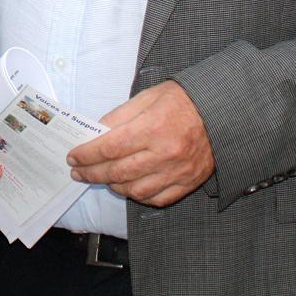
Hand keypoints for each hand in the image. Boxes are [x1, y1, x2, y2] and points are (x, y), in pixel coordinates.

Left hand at [67, 80, 213, 207]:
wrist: (221, 112)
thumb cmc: (183, 100)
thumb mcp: (147, 97)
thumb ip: (119, 116)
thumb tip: (96, 133)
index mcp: (152, 128)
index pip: (109, 148)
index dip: (87, 155)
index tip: (73, 157)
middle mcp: (164, 154)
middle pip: (117, 172)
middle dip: (92, 173)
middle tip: (78, 173)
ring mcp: (177, 172)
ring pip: (134, 190)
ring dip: (113, 186)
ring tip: (102, 178)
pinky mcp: (188, 183)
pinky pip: (156, 198)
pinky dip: (138, 196)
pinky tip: (128, 187)